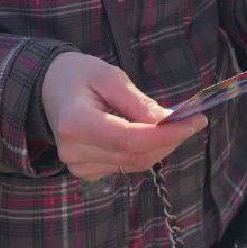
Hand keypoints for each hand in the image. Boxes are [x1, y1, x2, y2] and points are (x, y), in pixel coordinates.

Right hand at [40, 52, 205, 180]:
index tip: (196, 121)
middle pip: (135, 155)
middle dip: (170, 139)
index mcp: (76, 123)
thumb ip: (138, 102)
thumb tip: (169, 121)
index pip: (130, 139)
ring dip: (161, 146)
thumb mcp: (110, 76)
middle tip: (193, 119)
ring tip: (174, 123)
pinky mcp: (86, 172)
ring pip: (135, 163)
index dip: (166, 135)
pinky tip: (149, 133)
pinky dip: (146, 151)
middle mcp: (74, 151)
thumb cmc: (79, 75)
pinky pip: (126, 165)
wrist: (50, 89)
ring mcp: (78, 166)